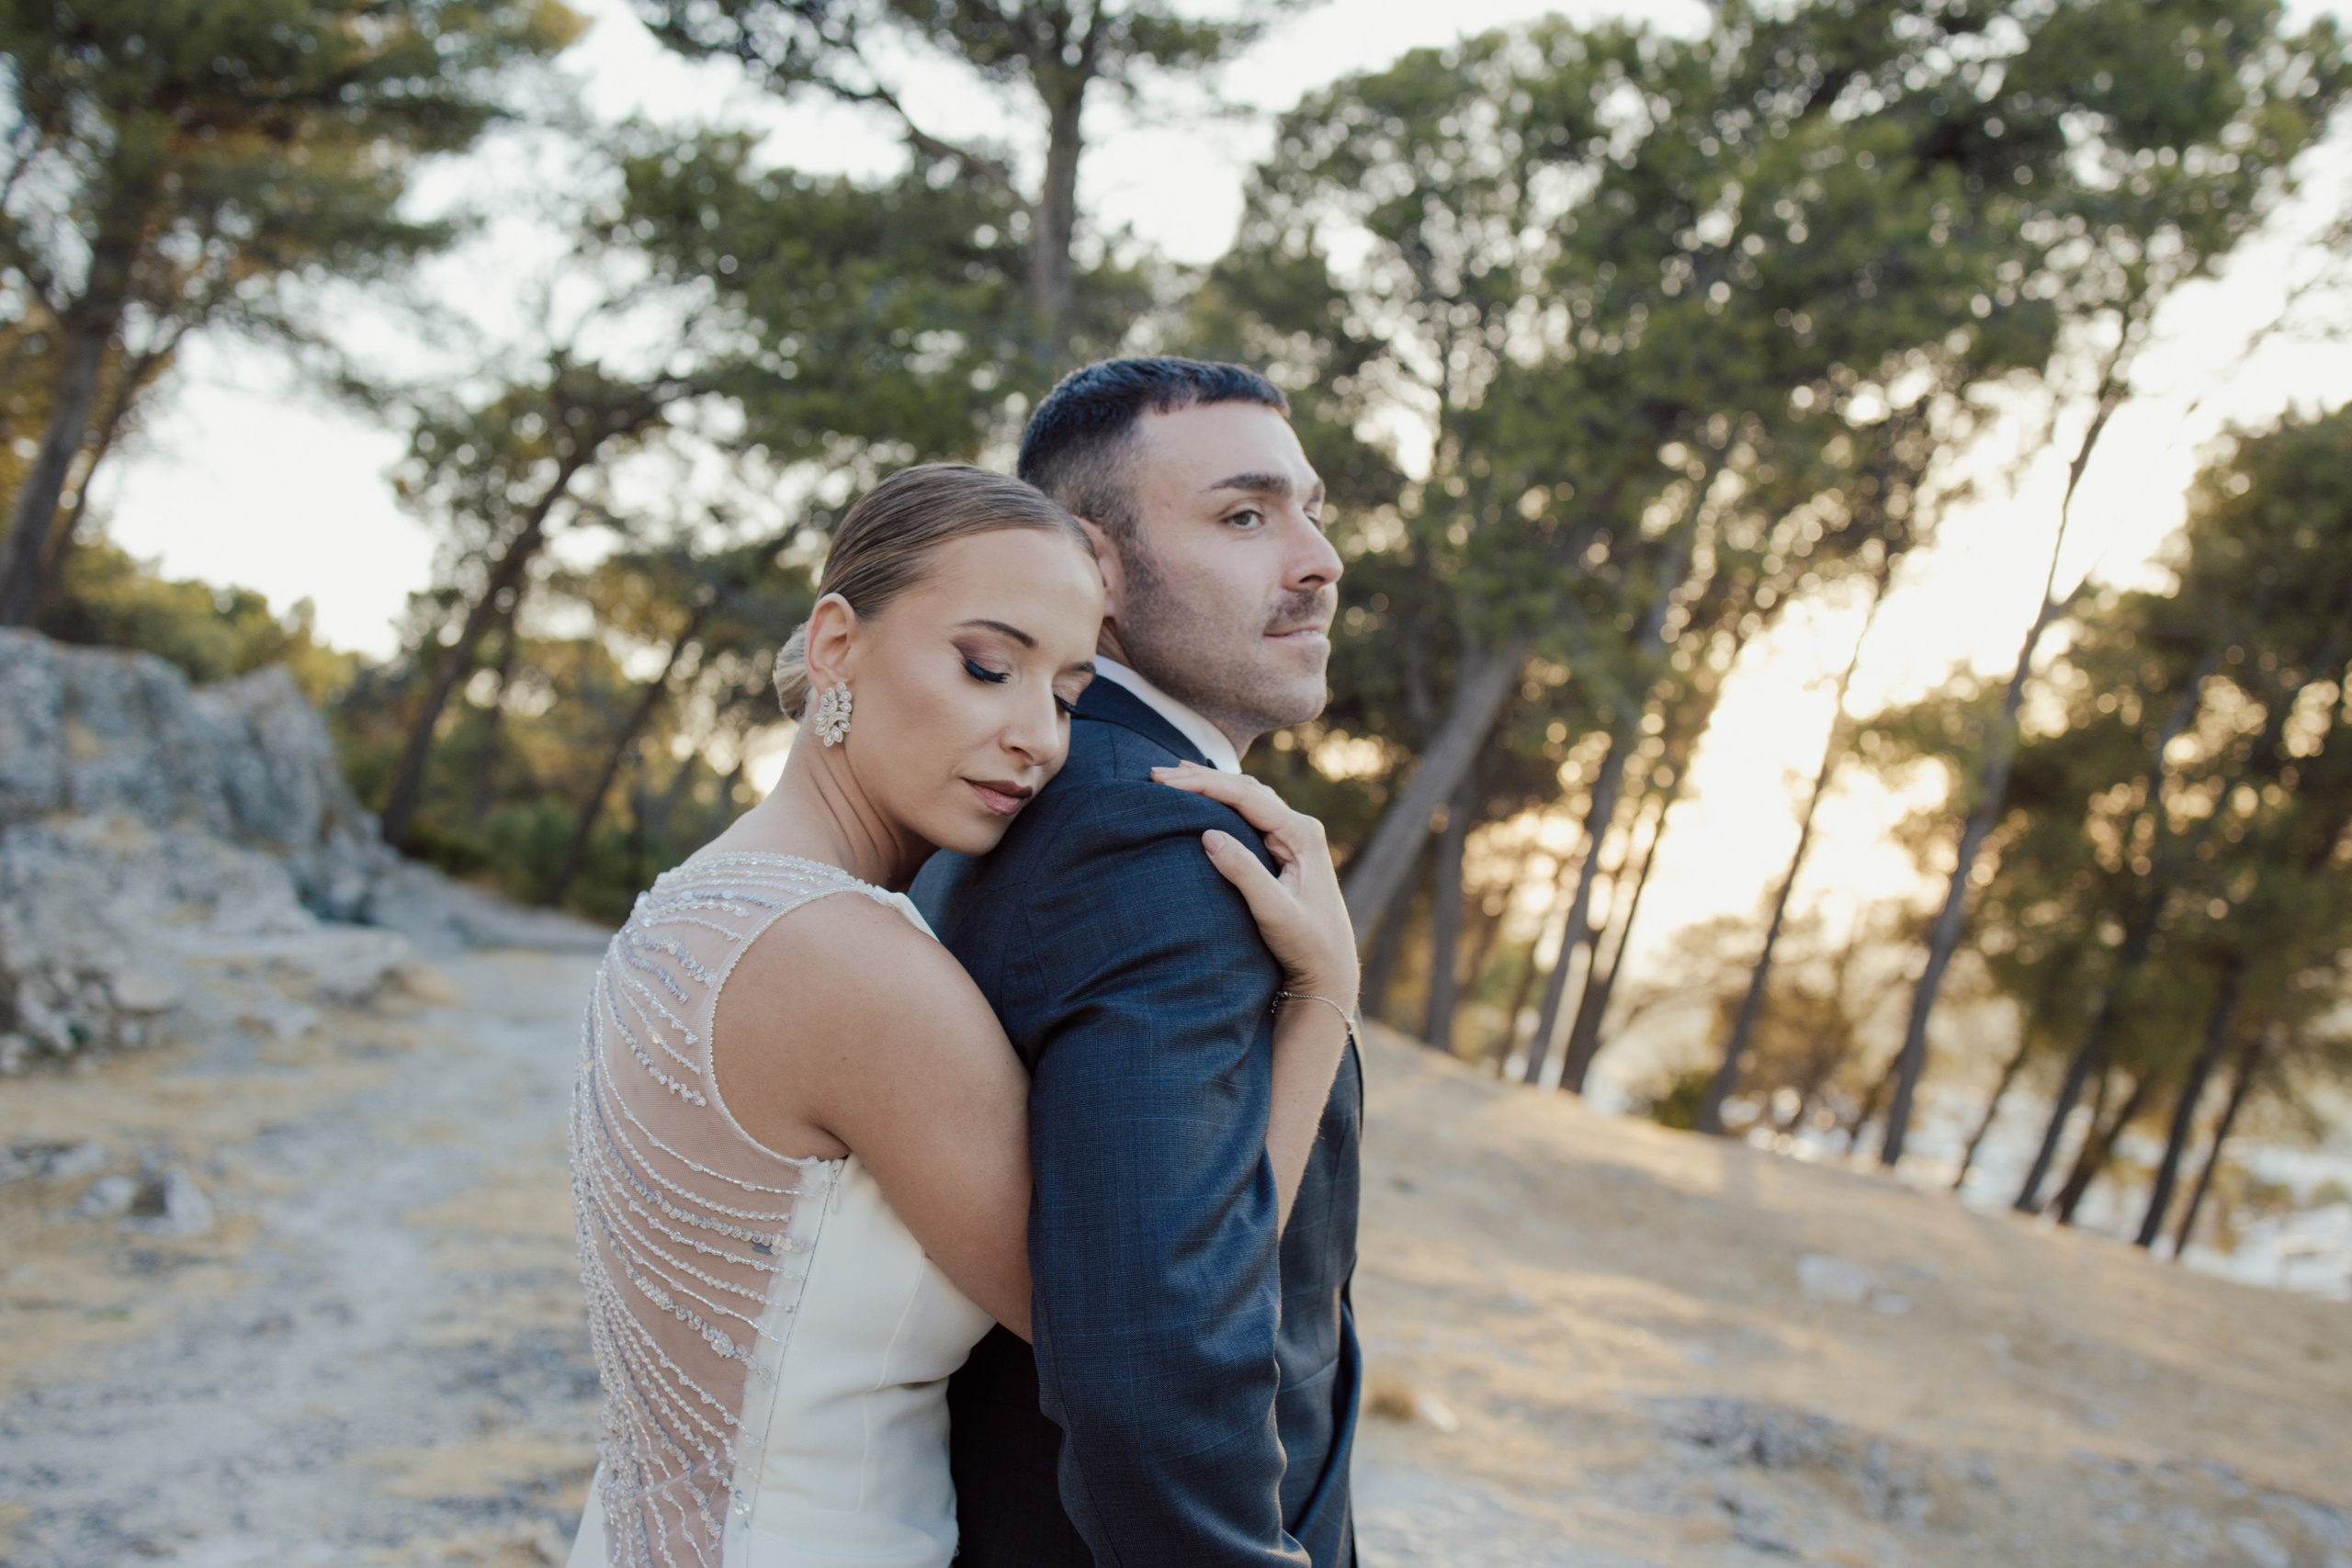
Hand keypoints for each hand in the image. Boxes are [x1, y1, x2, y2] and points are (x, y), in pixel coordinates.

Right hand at [1151, 763, 1357, 1012]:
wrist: (1329, 969)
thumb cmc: (1306, 944)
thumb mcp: (1274, 912)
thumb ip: (1244, 872)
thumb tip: (1208, 834)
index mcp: (1301, 834)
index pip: (1244, 797)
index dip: (1202, 785)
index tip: (1164, 782)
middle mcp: (1300, 828)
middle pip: (1244, 790)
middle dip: (1200, 779)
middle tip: (1157, 774)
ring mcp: (1294, 837)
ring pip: (1247, 798)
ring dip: (1211, 785)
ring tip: (1175, 776)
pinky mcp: (1286, 850)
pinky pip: (1250, 813)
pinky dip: (1223, 800)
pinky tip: (1205, 796)